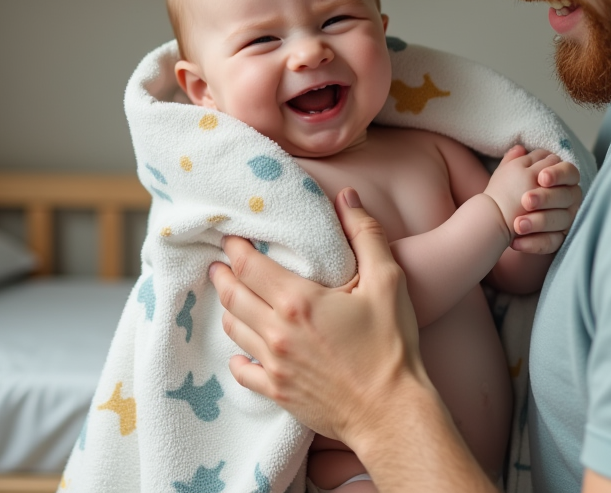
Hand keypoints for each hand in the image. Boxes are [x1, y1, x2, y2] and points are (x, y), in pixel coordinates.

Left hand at [208, 188, 428, 444]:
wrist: (392, 413)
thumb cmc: (392, 347)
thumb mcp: (388, 282)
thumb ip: (366, 234)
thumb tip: (347, 198)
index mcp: (299, 301)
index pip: (249, 266)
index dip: (234, 248)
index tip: (230, 236)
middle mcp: (277, 332)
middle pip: (233, 295)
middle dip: (222, 275)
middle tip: (218, 262)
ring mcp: (274, 365)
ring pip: (234, 329)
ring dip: (228, 309)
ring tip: (229, 295)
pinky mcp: (277, 392)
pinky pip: (242, 371)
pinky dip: (236, 358)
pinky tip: (239, 352)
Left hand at [487, 145, 581, 254]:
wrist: (498, 219)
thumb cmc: (510, 193)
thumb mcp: (512, 174)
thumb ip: (516, 161)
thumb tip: (519, 149)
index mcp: (561, 180)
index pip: (570, 172)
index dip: (558, 174)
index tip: (541, 178)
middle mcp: (569, 200)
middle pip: (565, 196)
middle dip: (546, 198)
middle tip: (526, 200)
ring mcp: (565, 221)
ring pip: (559, 221)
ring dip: (538, 222)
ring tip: (517, 225)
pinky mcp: (557, 241)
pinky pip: (550, 243)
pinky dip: (533, 244)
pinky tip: (515, 243)